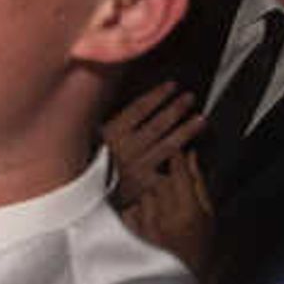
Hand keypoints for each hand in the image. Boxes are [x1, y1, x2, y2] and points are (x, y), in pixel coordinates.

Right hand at [100, 78, 206, 212]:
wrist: (82, 197)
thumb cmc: (87, 162)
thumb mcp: (91, 136)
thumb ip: (110, 121)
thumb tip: (127, 98)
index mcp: (110, 133)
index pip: (139, 109)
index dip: (158, 96)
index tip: (173, 85)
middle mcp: (124, 149)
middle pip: (157, 125)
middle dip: (176, 109)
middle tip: (190, 98)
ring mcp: (136, 168)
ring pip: (166, 147)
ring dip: (185, 132)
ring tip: (200, 120)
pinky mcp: (143, 186)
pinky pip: (167, 172)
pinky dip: (181, 163)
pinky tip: (193, 155)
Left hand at [119, 146, 216, 281]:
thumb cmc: (201, 253)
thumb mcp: (209, 217)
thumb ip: (199, 185)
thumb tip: (192, 157)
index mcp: (187, 212)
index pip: (178, 171)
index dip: (177, 157)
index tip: (177, 151)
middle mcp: (164, 217)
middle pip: (157, 178)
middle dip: (163, 176)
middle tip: (170, 182)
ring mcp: (144, 227)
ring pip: (142, 192)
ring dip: (150, 193)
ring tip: (162, 207)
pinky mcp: (130, 235)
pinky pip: (130, 208)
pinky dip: (137, 210)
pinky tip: (149, 219)